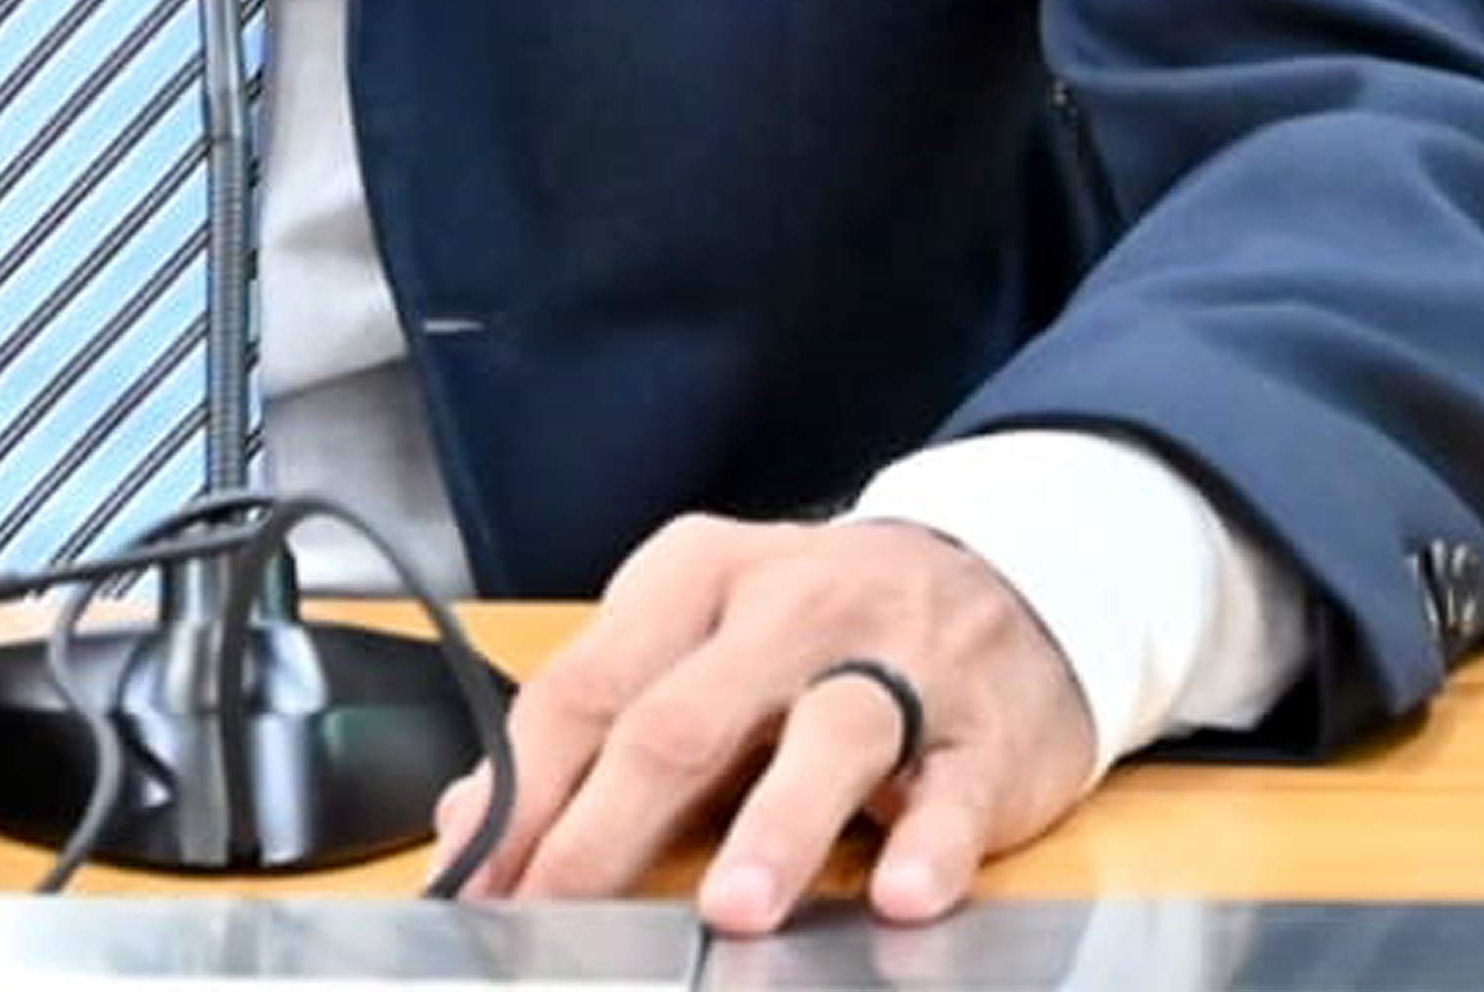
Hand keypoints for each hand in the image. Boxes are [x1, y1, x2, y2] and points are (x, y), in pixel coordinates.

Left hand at [433, 513, 1104, 931]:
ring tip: (732, 909)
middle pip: (684, 717)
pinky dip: (929, 845)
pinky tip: (903, 893)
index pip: (588, 685)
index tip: (481, 874)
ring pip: (829, 735)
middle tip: (560, 906)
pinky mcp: (985, 731)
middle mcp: (791, 609)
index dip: (526, 788)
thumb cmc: (821, 628)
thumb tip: (476, 819)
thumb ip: (598, 716)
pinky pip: (955, 789)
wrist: (1007, 575)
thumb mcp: (699, 637)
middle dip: (609, 824)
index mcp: (698, 578)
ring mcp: (898, 664)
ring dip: (776, 827)